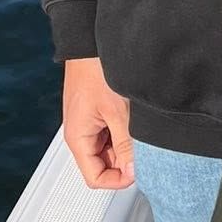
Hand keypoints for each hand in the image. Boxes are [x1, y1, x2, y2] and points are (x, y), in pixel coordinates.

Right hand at [62, 57, 134, 189]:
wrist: (90, 42)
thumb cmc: (96, 70)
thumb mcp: (117, 112)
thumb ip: (126, 145)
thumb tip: (133, 171)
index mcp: (77, 138)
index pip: (95, 178)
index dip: (119, 179)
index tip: (140, 170)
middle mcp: (80, 133)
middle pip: (104, 165)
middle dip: (125, 160)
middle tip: (144, 145)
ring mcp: (89, 123)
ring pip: (110, 149)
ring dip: (126, 144)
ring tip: (138, 126)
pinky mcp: (97, 112)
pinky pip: (111, 132)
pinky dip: (125, 130)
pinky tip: (134, 116)